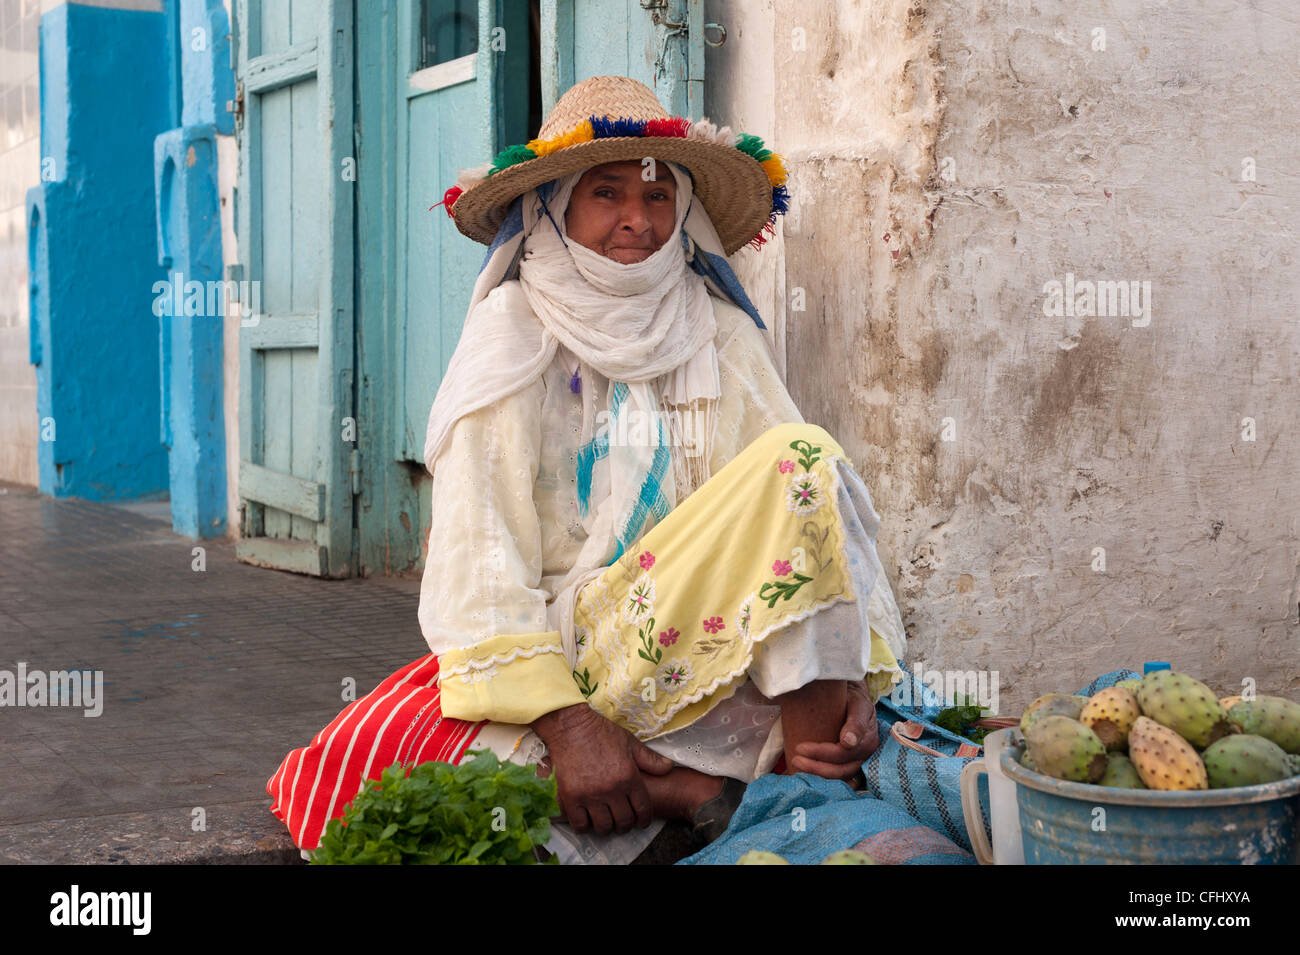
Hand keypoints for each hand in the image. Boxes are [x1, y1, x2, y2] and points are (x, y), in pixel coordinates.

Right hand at [533, 703, 674, 836]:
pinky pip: (579, 823)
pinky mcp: (570, 797)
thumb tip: (668, 768)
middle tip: (622, 822)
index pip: (642, 809)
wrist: (570, 726)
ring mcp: (590, 795)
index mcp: (629, 777)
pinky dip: (584, 826)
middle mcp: (612, 790)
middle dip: (625, 825)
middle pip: (623, 821)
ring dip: (606, 827)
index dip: (643, 819)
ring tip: (605, 822)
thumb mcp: (629, 742)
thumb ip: (649, 759)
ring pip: (603, 826)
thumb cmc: (601, 732)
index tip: (641, 822)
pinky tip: (586, 819)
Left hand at [788, 679, 878, 787]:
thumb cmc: (853, 699)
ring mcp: (860, 763)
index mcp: (867, 740)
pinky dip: (825, 780)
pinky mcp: (852, 766)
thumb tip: (848, 742)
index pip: (842, 753)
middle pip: (841, 769)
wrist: (854, 699)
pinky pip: (840, 779)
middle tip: (795, 758)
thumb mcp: (858, 704)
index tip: (799, 747)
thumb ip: (856, 722)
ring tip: (798, 766)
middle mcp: (865, 755)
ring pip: (840, 777)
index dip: (820, 753)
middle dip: (816, 767)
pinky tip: (809, 778)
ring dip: (818, 775)